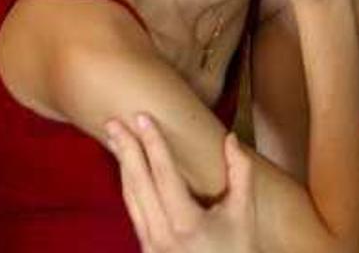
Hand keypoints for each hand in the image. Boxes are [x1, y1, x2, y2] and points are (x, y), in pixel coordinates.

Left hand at [105, 115, 256, 252]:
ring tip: (114, 139)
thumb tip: (230, 138)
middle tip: (114, 122)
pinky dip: (128, 186)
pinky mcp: (146, 250)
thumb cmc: (239, 250)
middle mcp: (161, 235)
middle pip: (138, 183)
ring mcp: (150, 245)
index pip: (164, 173)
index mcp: (186, 223)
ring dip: (122, 166)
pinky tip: (126, 170)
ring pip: (130, 198)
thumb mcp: (244, 212)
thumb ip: (240, 173)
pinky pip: (133, 212)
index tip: (142, 117)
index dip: (153, 143)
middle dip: (125, 150)